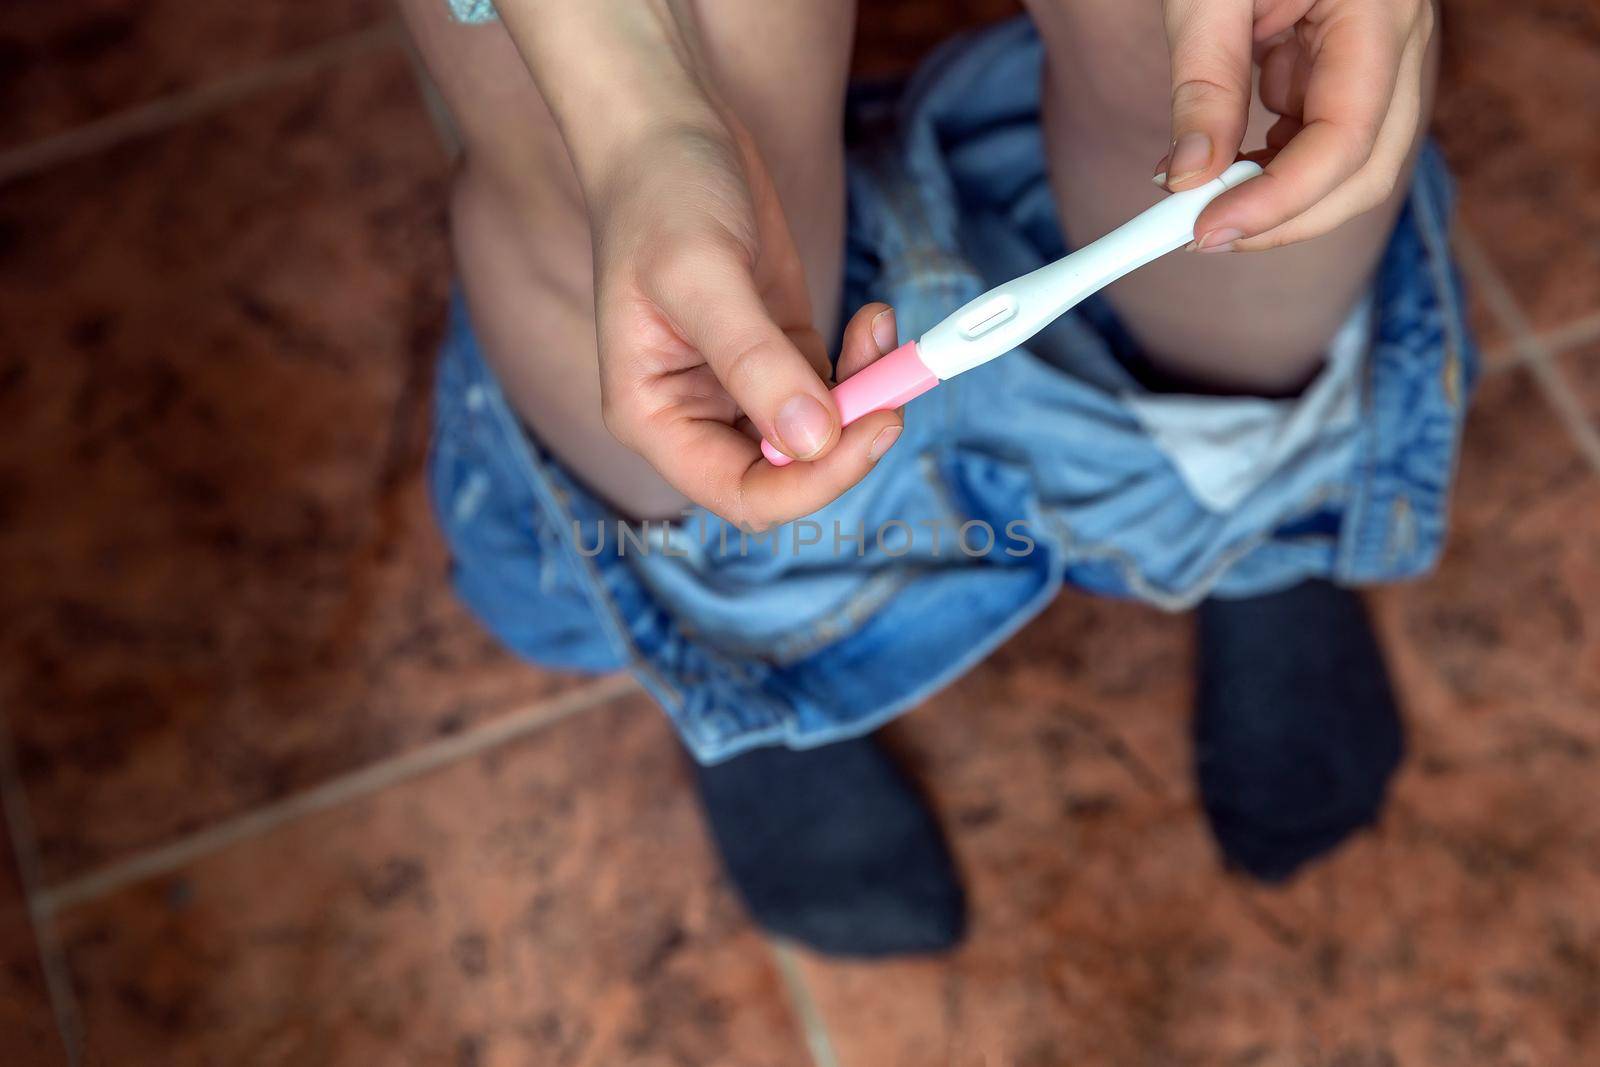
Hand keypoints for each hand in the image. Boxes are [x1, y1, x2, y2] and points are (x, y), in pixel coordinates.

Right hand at [588, 113, 903, 528]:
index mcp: (654, 417)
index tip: (872, 430)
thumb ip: (756, 362)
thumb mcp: (703, 276)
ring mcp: (742, 388)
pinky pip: (836, 388)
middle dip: (848, 439)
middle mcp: (695, 416)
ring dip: (865, 396)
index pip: (742, 494)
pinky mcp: (780, 354)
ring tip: (881, 328)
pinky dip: (866, 363)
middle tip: (896, 388)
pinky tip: (875, 317)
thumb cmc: (662, 195)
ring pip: (822, 435)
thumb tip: (814, 439)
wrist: (668, 128)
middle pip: (788, 476)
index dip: (812, 484)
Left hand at [1157, 0, 1434, 251]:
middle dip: (1285, 218)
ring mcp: (1383, 57)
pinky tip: (1223, 162)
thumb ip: (1203, 85)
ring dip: (1278, 196)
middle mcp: (1399, 42)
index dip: (1279, 202)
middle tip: (1198, 236)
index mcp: (1379, 13)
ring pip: (1353, 164)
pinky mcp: (1351, 66)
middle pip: (1367, 170)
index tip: (1204, 232)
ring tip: (1199, 199)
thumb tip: (1189, 179)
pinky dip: (1273, 164)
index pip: (1347, 141)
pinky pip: (1326, 137)